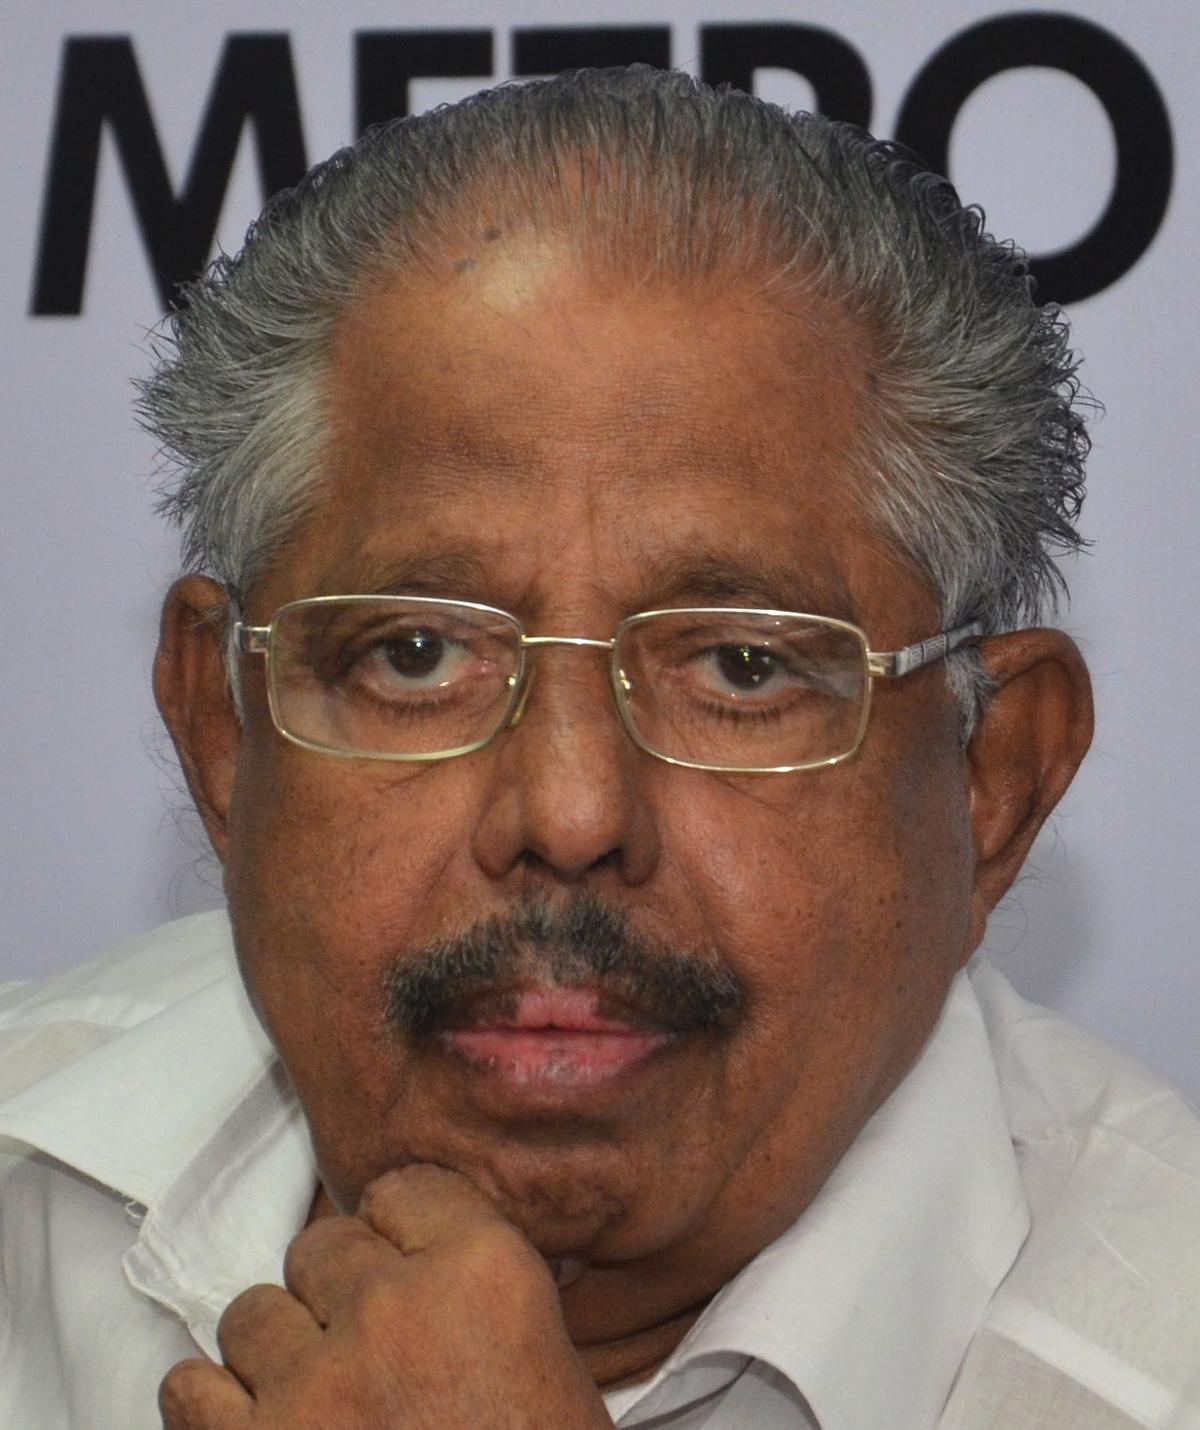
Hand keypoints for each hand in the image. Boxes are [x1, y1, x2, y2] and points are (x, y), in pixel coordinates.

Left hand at [159, 1165, 613, 1428]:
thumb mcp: (557, 1369)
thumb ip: (485, 1296)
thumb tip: (435, 1262)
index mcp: (483, 1273)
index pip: (405, 1188)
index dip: (401, 1231)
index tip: (403, 1262)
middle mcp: (393, 1309)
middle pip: (323, 1245)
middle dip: (338, 1291)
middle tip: (368, 1346)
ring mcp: (312, 1385)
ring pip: (250, 1313)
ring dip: (278, 1351)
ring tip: (315, 1396)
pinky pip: (190, 1389)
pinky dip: (214, 1407)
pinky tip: (255, 1426)